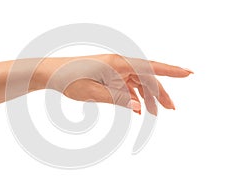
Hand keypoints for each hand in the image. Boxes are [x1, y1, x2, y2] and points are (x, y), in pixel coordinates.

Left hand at [42, 54, 192, 114]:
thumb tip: (139, 108)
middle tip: (171, 109)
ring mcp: (114, 69)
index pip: (150, 67)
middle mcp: (118, 64)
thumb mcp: (93, 93)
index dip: (172, 71)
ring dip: (147, 96)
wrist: (52, 73)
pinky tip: (137, 107)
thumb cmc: (69, 80)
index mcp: (118, 64)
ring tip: (154, 113)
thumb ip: (117, 99)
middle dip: (161, 93)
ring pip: (138, 82)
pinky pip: (127, 84)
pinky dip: (134, 95)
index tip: (189, 74)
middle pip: (147, 77)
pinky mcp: (108, 74)